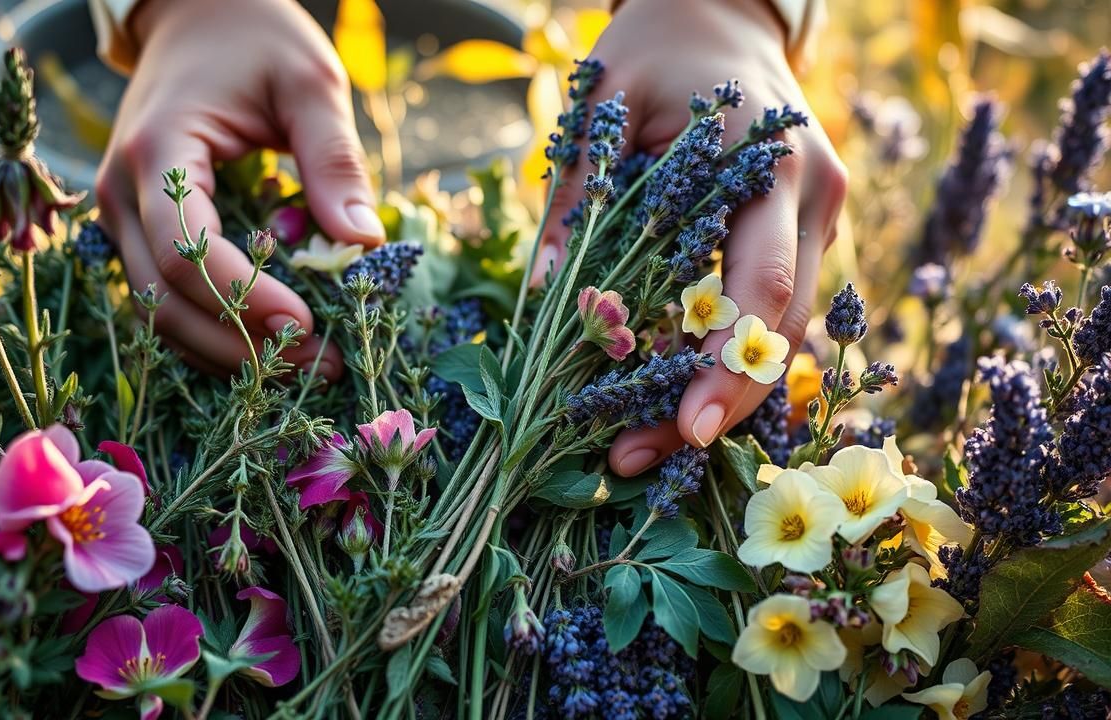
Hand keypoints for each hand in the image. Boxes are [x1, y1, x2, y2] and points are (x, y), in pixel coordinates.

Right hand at [96, 0, 384, 376]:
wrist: (199, 15)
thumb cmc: (256, 40)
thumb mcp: (309, 82)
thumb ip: (334, 159)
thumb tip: (364, 242)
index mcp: (158, 151)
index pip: (185, 251)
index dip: (242, 299)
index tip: (307, 323)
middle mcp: (121, 192)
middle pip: (162, 301)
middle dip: (241, 345)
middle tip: (320, 366)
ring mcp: (121, 216)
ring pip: (157, 314)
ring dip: (227, 352)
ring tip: (305, 367)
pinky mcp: (137, 231)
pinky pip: (164, 301)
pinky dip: (213, 333)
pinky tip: (270, 346)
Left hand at [534, 0, 846, 474]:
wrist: (720, 12)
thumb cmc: (655, 51)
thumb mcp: (603, 106)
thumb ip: (577, 200)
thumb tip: (543, 297)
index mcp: (771, 165)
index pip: (760, 285)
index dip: (726, 365)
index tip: (683, 429)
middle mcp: (813, 198)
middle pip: (781, 329)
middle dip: (716, 403)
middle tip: (639, 459)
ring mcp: (819, 220)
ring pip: (782, 333)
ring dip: (717, 393)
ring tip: (639, 443)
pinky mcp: (802, 235)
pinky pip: (774, 312)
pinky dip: (726, 360)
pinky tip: (671, 397)